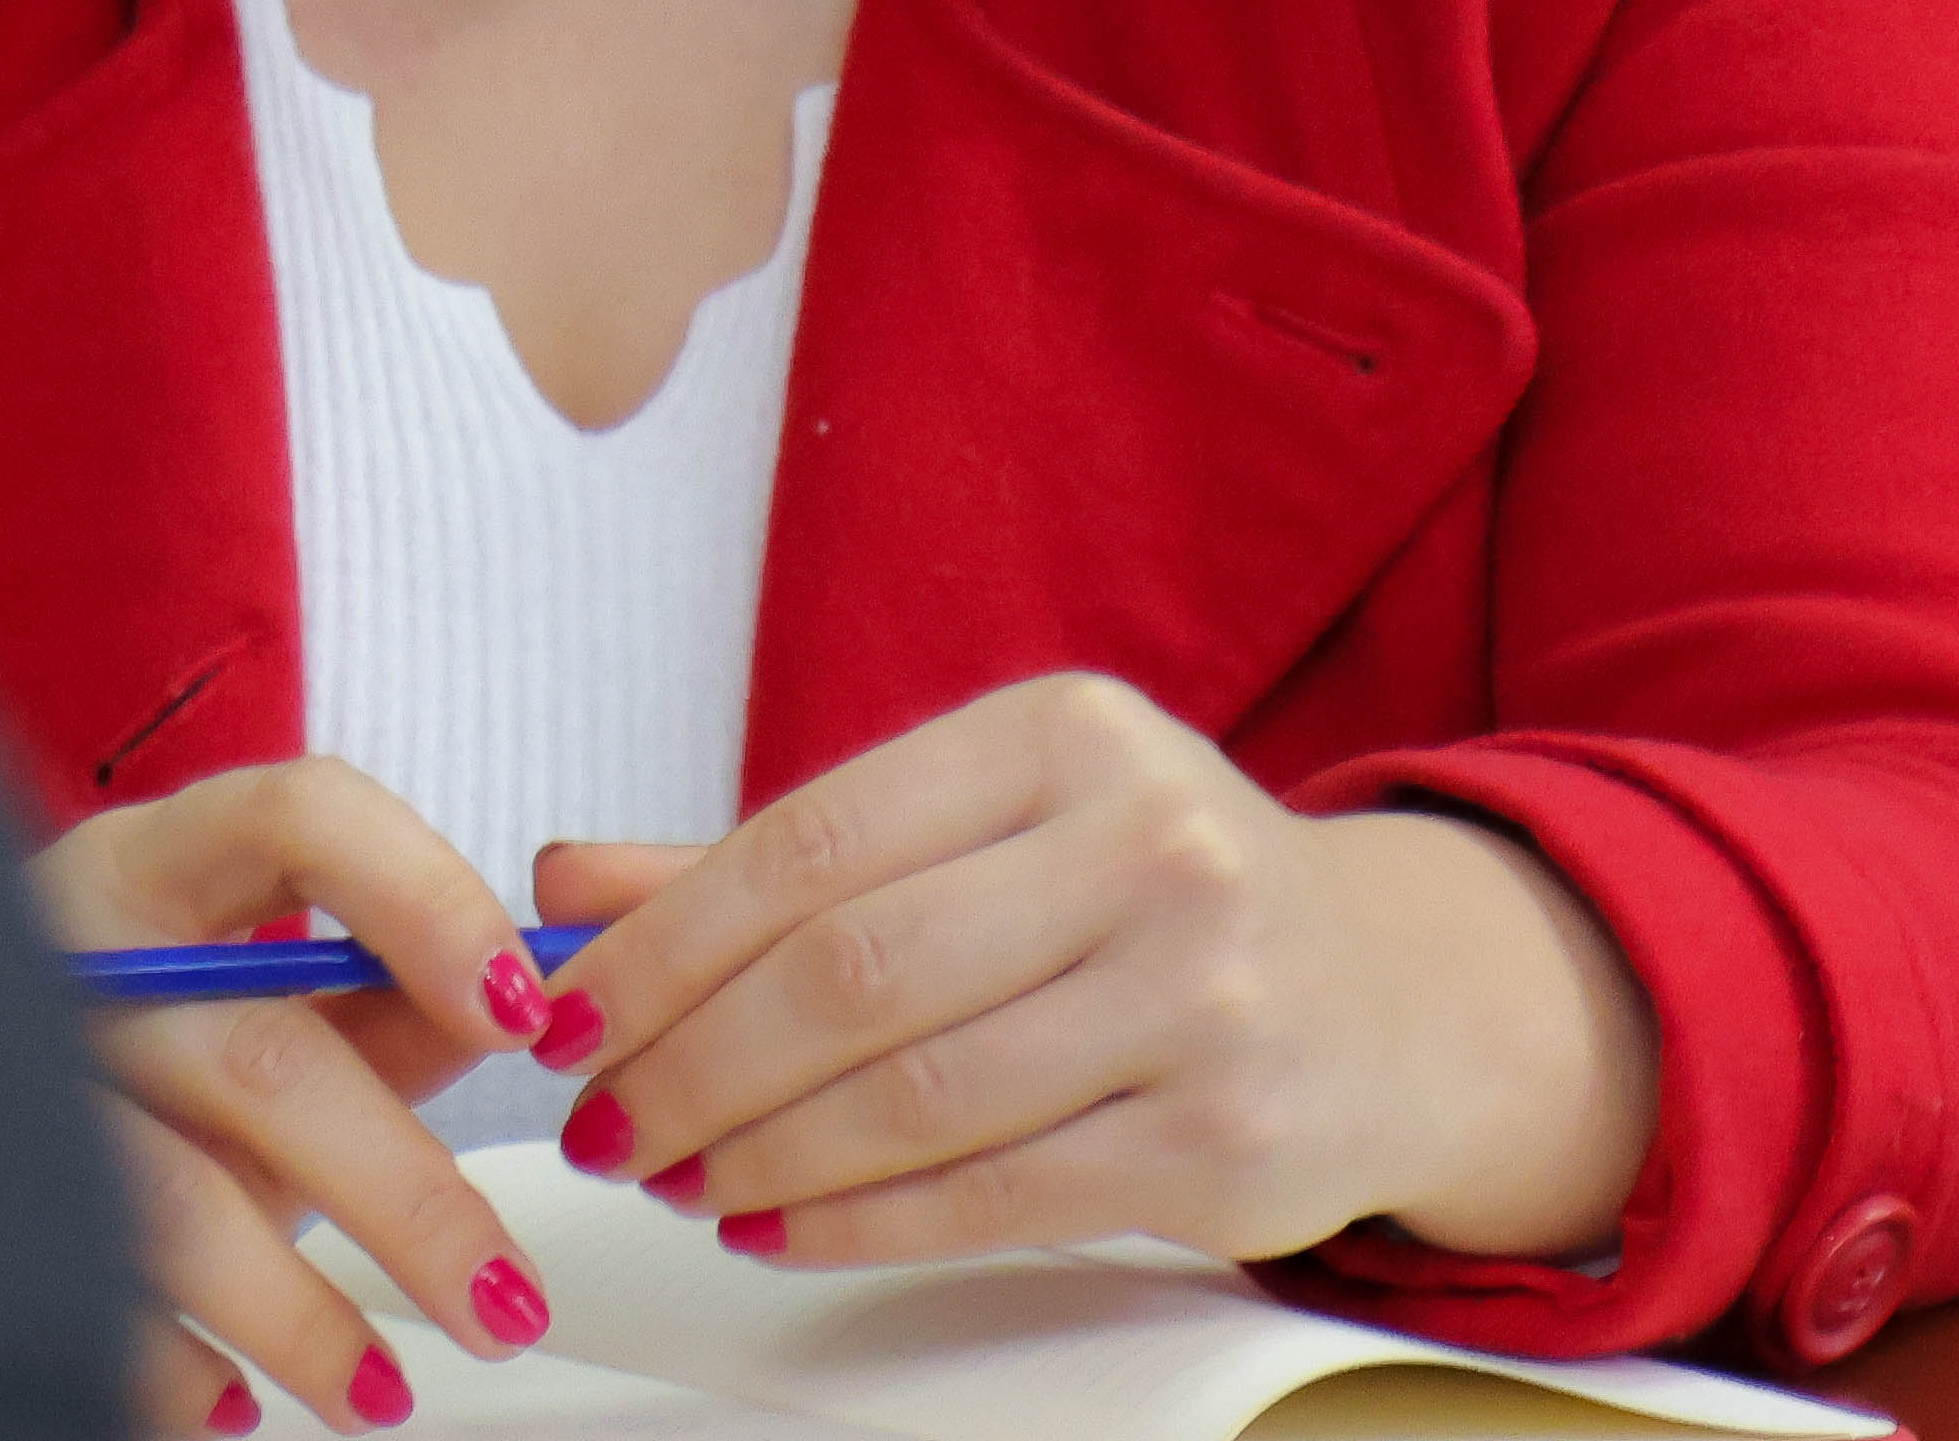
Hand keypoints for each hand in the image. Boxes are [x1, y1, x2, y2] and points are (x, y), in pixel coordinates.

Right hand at [31, 759, 596, 1429]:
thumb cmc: (143, 1033)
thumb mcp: (263, 990)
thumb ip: (393, 991)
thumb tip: (552, 1001)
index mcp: (161, 863)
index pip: (303, 817)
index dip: (424, 900)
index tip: (521, 1010)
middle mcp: (80, 951)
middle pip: (266, 1060)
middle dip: (409, 1198)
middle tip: (508, 1302)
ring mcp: (18, 1077)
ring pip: (174, 1203)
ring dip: (300, 1315)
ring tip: (382, 1393)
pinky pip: (82, 1297)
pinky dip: (169, 1367)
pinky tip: (230, 1407)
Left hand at [525, 674, 1657, 1273]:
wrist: (1391, 999)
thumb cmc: (1151, 901)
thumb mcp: (983, 829)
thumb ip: (775, 860)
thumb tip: (567, 890)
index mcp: (1065, 735)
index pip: (811, 842)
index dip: (663, 945)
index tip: (570, 1015)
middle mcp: (1147, 847)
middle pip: (850, 974)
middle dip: (691, 1064)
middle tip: (606, 1120)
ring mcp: (1199, 997)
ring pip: (914, 1097)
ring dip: (757, 1155)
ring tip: (679, 1174)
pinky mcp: (1225, 1143)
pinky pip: (991, 1198)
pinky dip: (854, 1222)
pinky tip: (777, 1223)